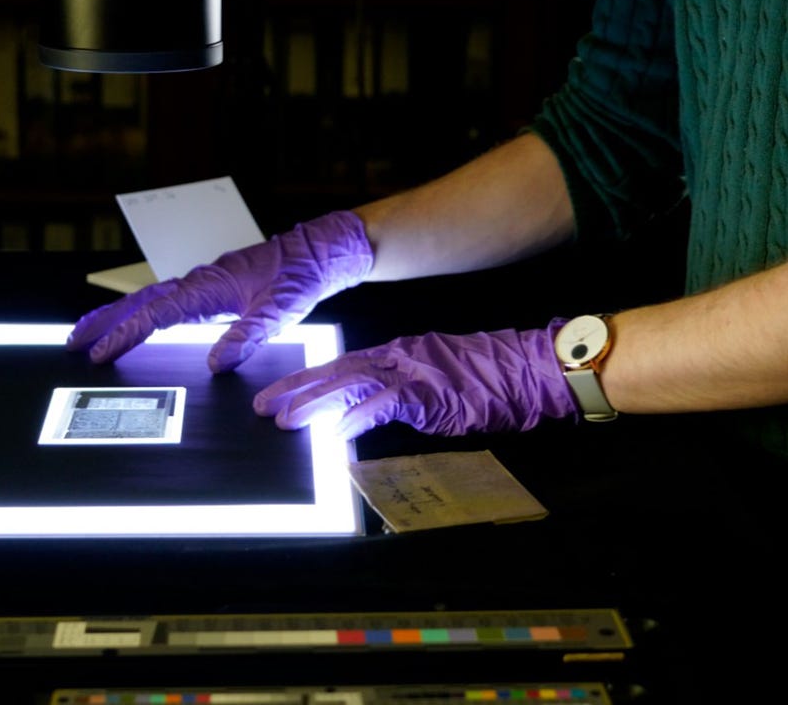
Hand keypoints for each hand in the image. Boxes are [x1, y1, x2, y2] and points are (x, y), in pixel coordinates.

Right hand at [66, 210, 373, 370]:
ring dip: (118, 316)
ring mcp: (203, 283)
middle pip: (140, 302)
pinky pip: (167, 300)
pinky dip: (143, 312)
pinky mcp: (212, 288)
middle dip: (105, 322)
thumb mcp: (279, 310)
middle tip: (73, 341)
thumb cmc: (300, 276)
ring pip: (150, 299)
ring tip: (90, 334)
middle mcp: (199, 282)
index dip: (125, 336)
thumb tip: (217, 363)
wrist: (317, 252)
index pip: (156, 315)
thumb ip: (247, 335)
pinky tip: (138, 325)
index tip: (100, 355)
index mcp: (208, 286)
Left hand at [252, 321, 575, 438]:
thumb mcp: (435, 382)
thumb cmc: (487, 379)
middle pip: (336, 371)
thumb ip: (400, 392)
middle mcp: (398, 357)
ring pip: (352, 384)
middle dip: (297, 387)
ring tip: (286, 419)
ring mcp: (413, 372)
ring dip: (317, 403)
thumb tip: (366, 411)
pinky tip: (337, 434)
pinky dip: (359, 418)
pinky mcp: (430, 393)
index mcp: (397, 353)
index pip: (342, 365)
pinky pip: (387, 404)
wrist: (526, 369)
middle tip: (262, 404)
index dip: (307, 379)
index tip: (276, 392)